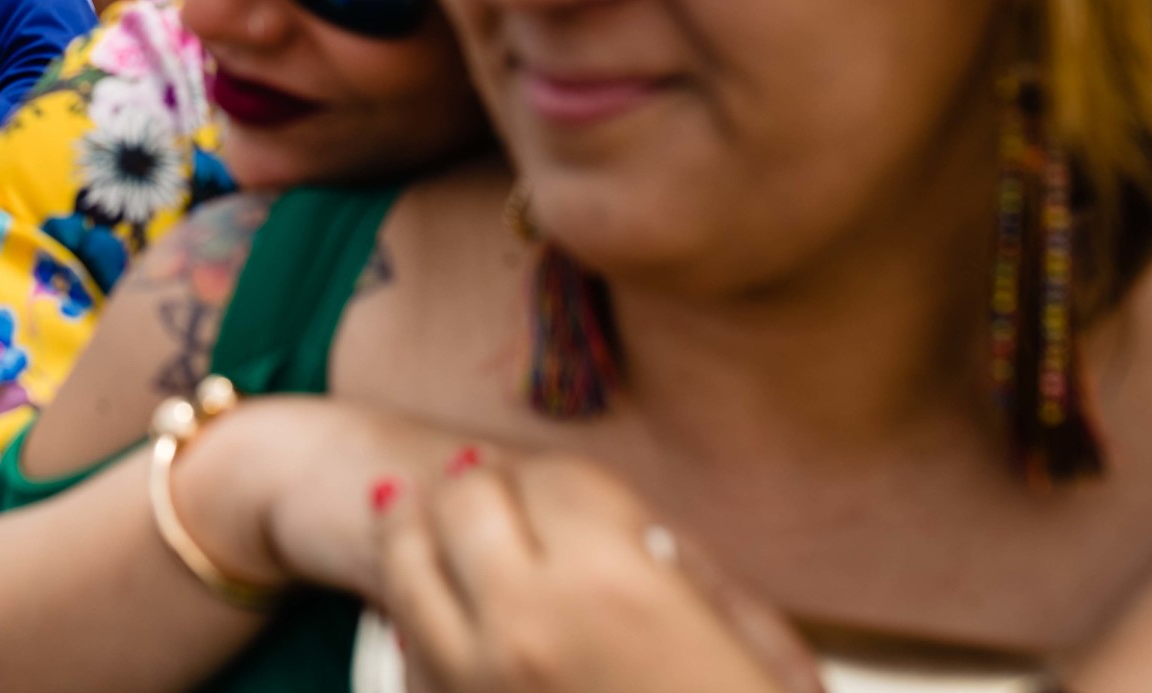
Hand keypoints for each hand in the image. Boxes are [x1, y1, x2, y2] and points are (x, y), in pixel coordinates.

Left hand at [374, 455, 821, 692]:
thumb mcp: (749, 653)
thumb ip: (687, 573)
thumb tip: (629, 533)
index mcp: (615, 589)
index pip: (558, 479)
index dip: (569, 486)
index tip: (572, 497)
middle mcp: (528, 623)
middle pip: (466, 498)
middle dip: (487, 490)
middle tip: (494, 493)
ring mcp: (471, 680)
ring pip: (405, 559)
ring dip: (420, 531)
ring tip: (421, 518)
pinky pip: (402, 650)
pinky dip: (410, 621)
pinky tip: (424, 613)